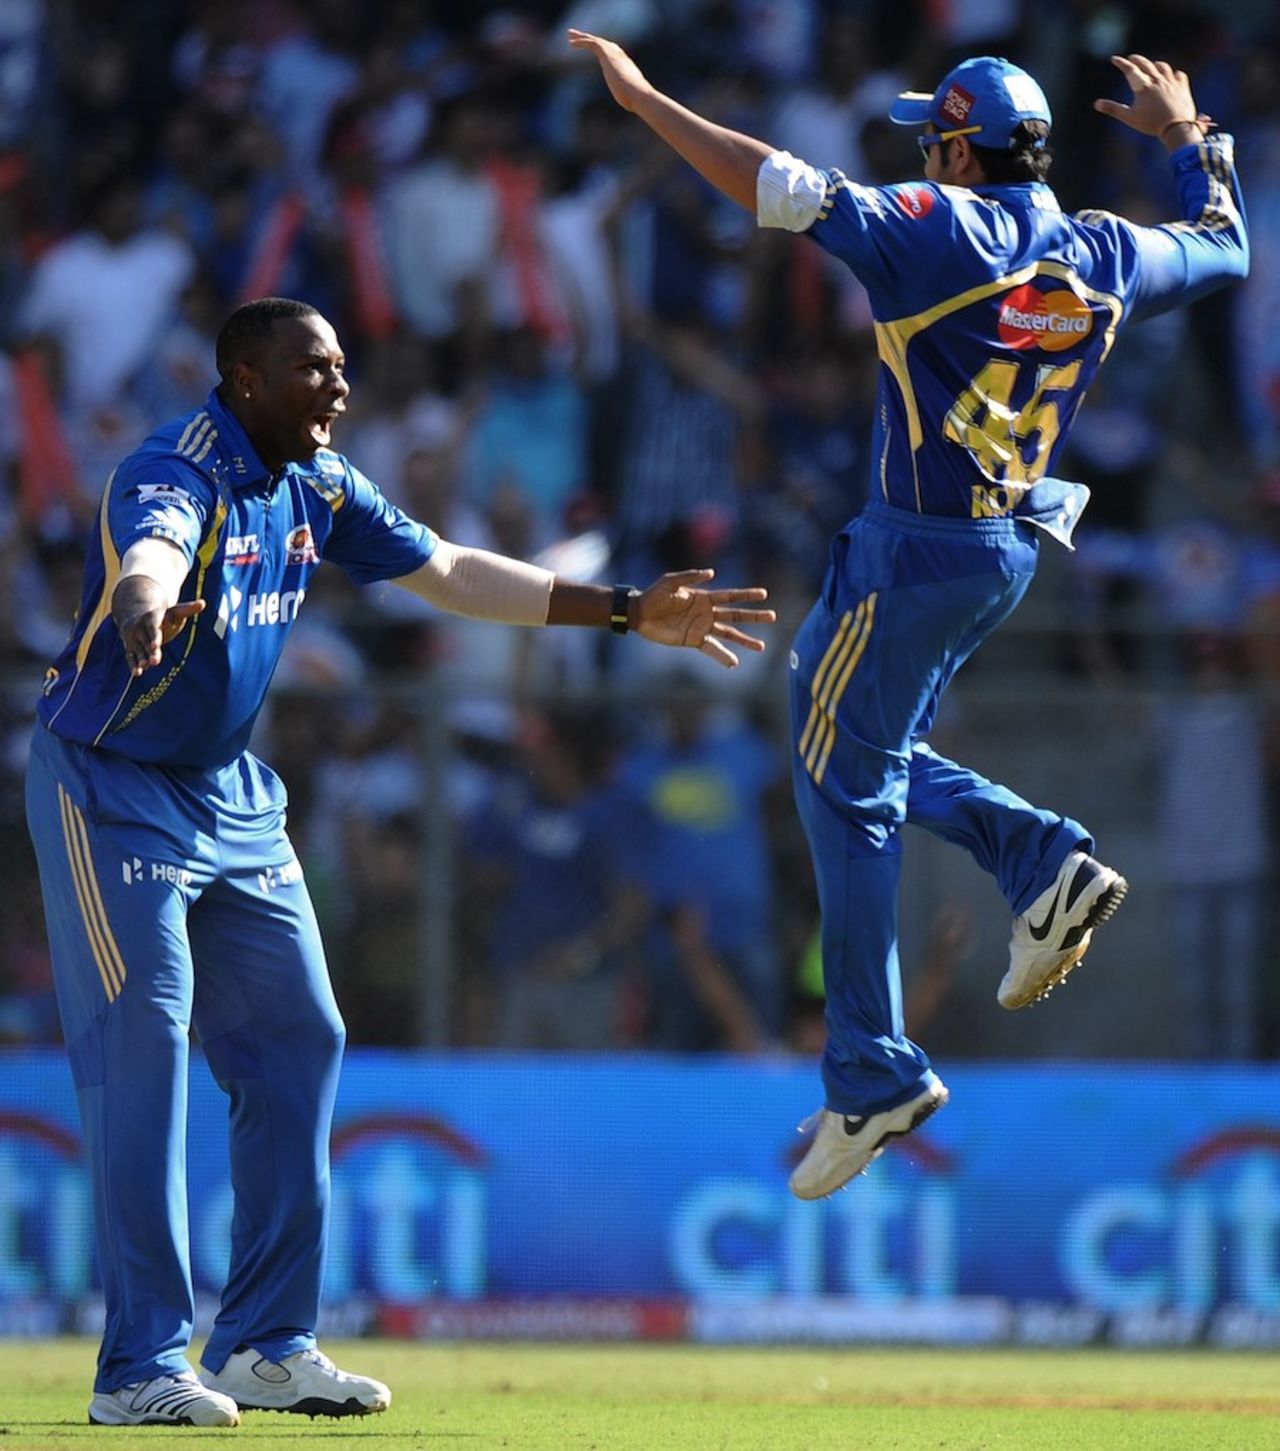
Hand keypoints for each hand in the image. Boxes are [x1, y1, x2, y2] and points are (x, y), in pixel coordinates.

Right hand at [118, 600, 205, 675]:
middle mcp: (140, 628)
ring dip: (140, 660)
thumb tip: (203, 603)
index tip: (155, 645)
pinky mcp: (131, 648)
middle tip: (155, 662)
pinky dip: (133, 665)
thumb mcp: (174, 612)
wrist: (138, 615)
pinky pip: (130, 657)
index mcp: (151, 618)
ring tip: (143, 668)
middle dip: (151, 652)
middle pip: (146, 642)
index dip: (154, 637)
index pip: (153, 628)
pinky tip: (137, 673)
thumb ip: (187, 609)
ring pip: (138, 650)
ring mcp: (134, 638)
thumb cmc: (162, 616)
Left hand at [567, 29, 650, 112]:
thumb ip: (628, 96)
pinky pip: (592, 44)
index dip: (600, 48)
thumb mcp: (630, 98)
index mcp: (624, 65)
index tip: (592, 46)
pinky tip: (572, 44)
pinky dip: (582, 42)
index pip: (611, 52)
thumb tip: (630, 105)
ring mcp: (614, 54)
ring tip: (570, 36)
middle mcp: (619, 56)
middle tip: (576, 36)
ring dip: (582, 38)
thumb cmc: (635, 100)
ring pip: (595, 41)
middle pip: (602, 43)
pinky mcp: (607, 54)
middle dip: (589, 39)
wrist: (638, 94)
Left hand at [633, 569, 774, 668]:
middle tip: (773, 616)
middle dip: (754, 616)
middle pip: (735, 615)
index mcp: (704, 597)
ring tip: (761, 646)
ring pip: (729, 634)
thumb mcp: (670, 581)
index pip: (730, 596)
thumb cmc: (654, 594)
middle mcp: (707, 612)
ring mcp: (702, 627)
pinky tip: (734, 663)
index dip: (747, 595)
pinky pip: (712, 649)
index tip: (764, 594)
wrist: (640, 614)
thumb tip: (712, 573)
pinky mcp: (694, 640)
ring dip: (745, 640)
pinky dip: (722, 656)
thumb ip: (690, 576)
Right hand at [1094, 55, 1209, 143]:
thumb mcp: (1129, 117)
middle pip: (1146, 64)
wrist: (1176, 127)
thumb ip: (1113, 109)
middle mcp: (1157, 80)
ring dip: (1155, 65)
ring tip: (1152, 66)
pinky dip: (1173, 75)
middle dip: (1137, 60)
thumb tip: (1096, 104)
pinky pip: (1178, 75)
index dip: (1121, 63)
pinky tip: (1172, 77)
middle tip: (1131, 58)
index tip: (1114, 59)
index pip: (1130, 70)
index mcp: (1143, 87)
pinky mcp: (1182, 86)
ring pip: (1163, 67)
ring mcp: (1171, 82)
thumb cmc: (1151, 124)